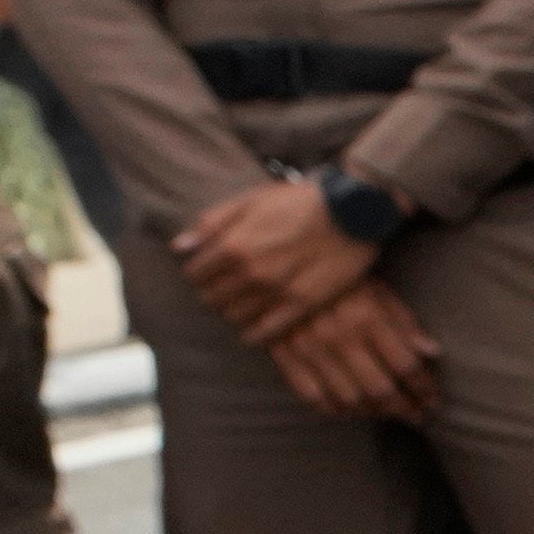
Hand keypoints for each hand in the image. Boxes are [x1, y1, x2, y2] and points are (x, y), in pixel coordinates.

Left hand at [173, 174, 378, 342]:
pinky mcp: (303, 304)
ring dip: (231, 312)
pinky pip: (267, 331)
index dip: (196, 274)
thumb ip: (212, 223)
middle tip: (222, 289)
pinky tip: (253, 330)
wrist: (355, 211)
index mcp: (234, 244)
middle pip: (212, 298)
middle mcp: (252, 272)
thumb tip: (179, 247)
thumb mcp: (251, 199)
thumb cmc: (300, 200)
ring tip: (240, 304)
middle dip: (211, 294)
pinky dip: (254, 334)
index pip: (195, 274)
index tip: (204, 272)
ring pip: (236, 316)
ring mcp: (278, 291)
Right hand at [265, 274, 440, 421]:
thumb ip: (404, 322)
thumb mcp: (377, 289)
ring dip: (374, 412)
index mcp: (366, 316)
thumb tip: (431, 352)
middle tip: (416, 414)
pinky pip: (312, 395)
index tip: (432, 398)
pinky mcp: (284, 354)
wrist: (279, 265)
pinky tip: (351, 410)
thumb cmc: (338, 278)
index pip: (405, 365)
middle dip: (404, 407)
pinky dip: (335, 409)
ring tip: (389, 413)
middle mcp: (338, 336)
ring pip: (348, 398)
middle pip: (380, 389)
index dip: (423, 387)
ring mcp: (308, 348)